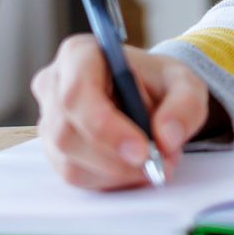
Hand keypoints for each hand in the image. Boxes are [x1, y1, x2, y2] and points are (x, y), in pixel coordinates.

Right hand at [31, 34, 219, 188]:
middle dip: (115, 158)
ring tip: (153, 162)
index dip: (105, 127)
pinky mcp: (54, 148)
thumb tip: (166, 137)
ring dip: (116, 172)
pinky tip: (133, 168)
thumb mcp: (185, 82)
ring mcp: (48, 119)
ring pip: (70, 161)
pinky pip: (75, 175)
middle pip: (68, 133)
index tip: (142, 150)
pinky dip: (110, 180)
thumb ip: (185, 104)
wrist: (149, 94)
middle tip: (157, 164)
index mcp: (79, 54)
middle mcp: (54, 84)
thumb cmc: (159, 82)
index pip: (77, 94)